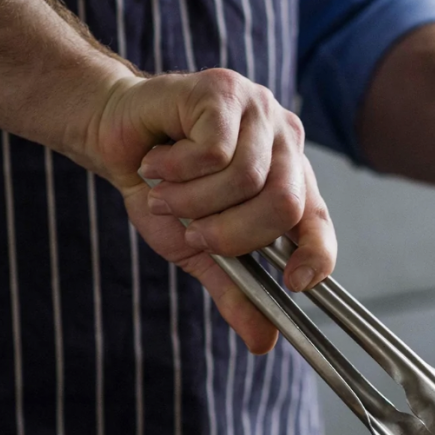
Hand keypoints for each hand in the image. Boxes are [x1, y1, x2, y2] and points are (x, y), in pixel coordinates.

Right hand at [88, 69, 335, 352]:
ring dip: (194, 201)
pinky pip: (214, 152)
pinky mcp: (226, 91)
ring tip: (167, 193)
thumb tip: (263, 343)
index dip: (317, 255)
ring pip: (245, 180)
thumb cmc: (163, 189)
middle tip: (194, 231)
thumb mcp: (199, 249)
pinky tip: (159, 162)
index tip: (294, 283)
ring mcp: (260, 113)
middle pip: (283, 206)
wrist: (114, 136)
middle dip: (231, 233)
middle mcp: (286, 145)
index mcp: (291, 181)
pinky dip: (177, 169)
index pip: (320, 223)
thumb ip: (235, 289)